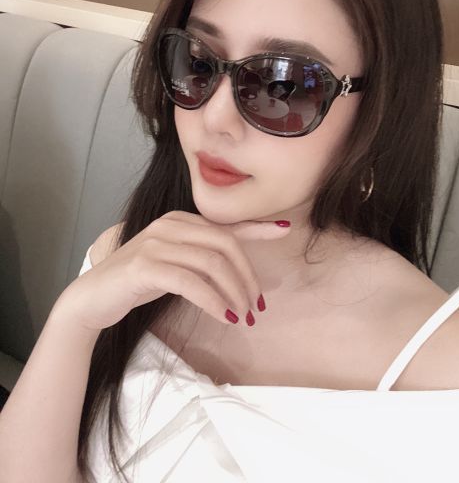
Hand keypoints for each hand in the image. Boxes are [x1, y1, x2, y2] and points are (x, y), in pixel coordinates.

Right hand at [54, 211, 290, 331]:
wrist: (93, 299)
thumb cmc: (139, 283)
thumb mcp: (176, 264)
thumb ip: (203, 258)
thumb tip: (238, 267)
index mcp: (180, 221)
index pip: (226, 224)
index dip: (257, 228)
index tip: (284, 231)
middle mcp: (170, 225)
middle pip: (224, 245)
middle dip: (247, 277)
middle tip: (257, 306)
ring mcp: (156, 243)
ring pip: (212, 263)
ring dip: (234, 293)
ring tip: (244, 317)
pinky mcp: (145, 266)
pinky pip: (191, 282)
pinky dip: (213, 301)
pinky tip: (224, 317)